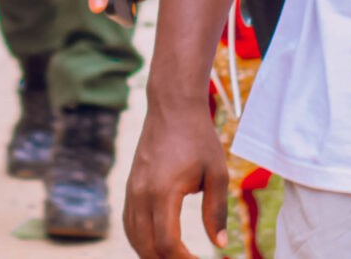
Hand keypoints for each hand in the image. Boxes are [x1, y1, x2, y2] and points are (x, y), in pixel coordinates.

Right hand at [122, 97, 231, 257]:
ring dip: (152, 254)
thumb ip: (217, 211)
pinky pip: (129, 223)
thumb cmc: (199, 137)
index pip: (167, 243)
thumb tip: (221, 244)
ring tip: (176, 258)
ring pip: (134, 238)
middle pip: (147, 247)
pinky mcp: (130, 186)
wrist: (172, 107)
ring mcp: (132, 190)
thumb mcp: (217, 173)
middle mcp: (142, 194)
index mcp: (164, 192)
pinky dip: (141, 240)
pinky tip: (158, 245)